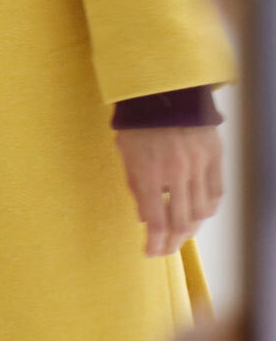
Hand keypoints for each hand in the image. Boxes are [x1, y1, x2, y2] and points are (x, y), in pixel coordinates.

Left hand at [114, 125, 223, 255]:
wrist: (162, 88)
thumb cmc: (137, 121)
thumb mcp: (125, 153)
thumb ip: (135, 186)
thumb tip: (145, 218)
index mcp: (150, 172)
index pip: (157, 221)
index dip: (155, 243)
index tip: (150, 252)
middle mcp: (177, 172)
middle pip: (182, 222)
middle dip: (173, 242)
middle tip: (166, 249)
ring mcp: (199, 164)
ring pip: (202, 211)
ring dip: (192, 227)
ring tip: (182, 232)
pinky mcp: (214, 155)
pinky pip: (216, 192)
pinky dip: (208, 207)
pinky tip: (199, 212)